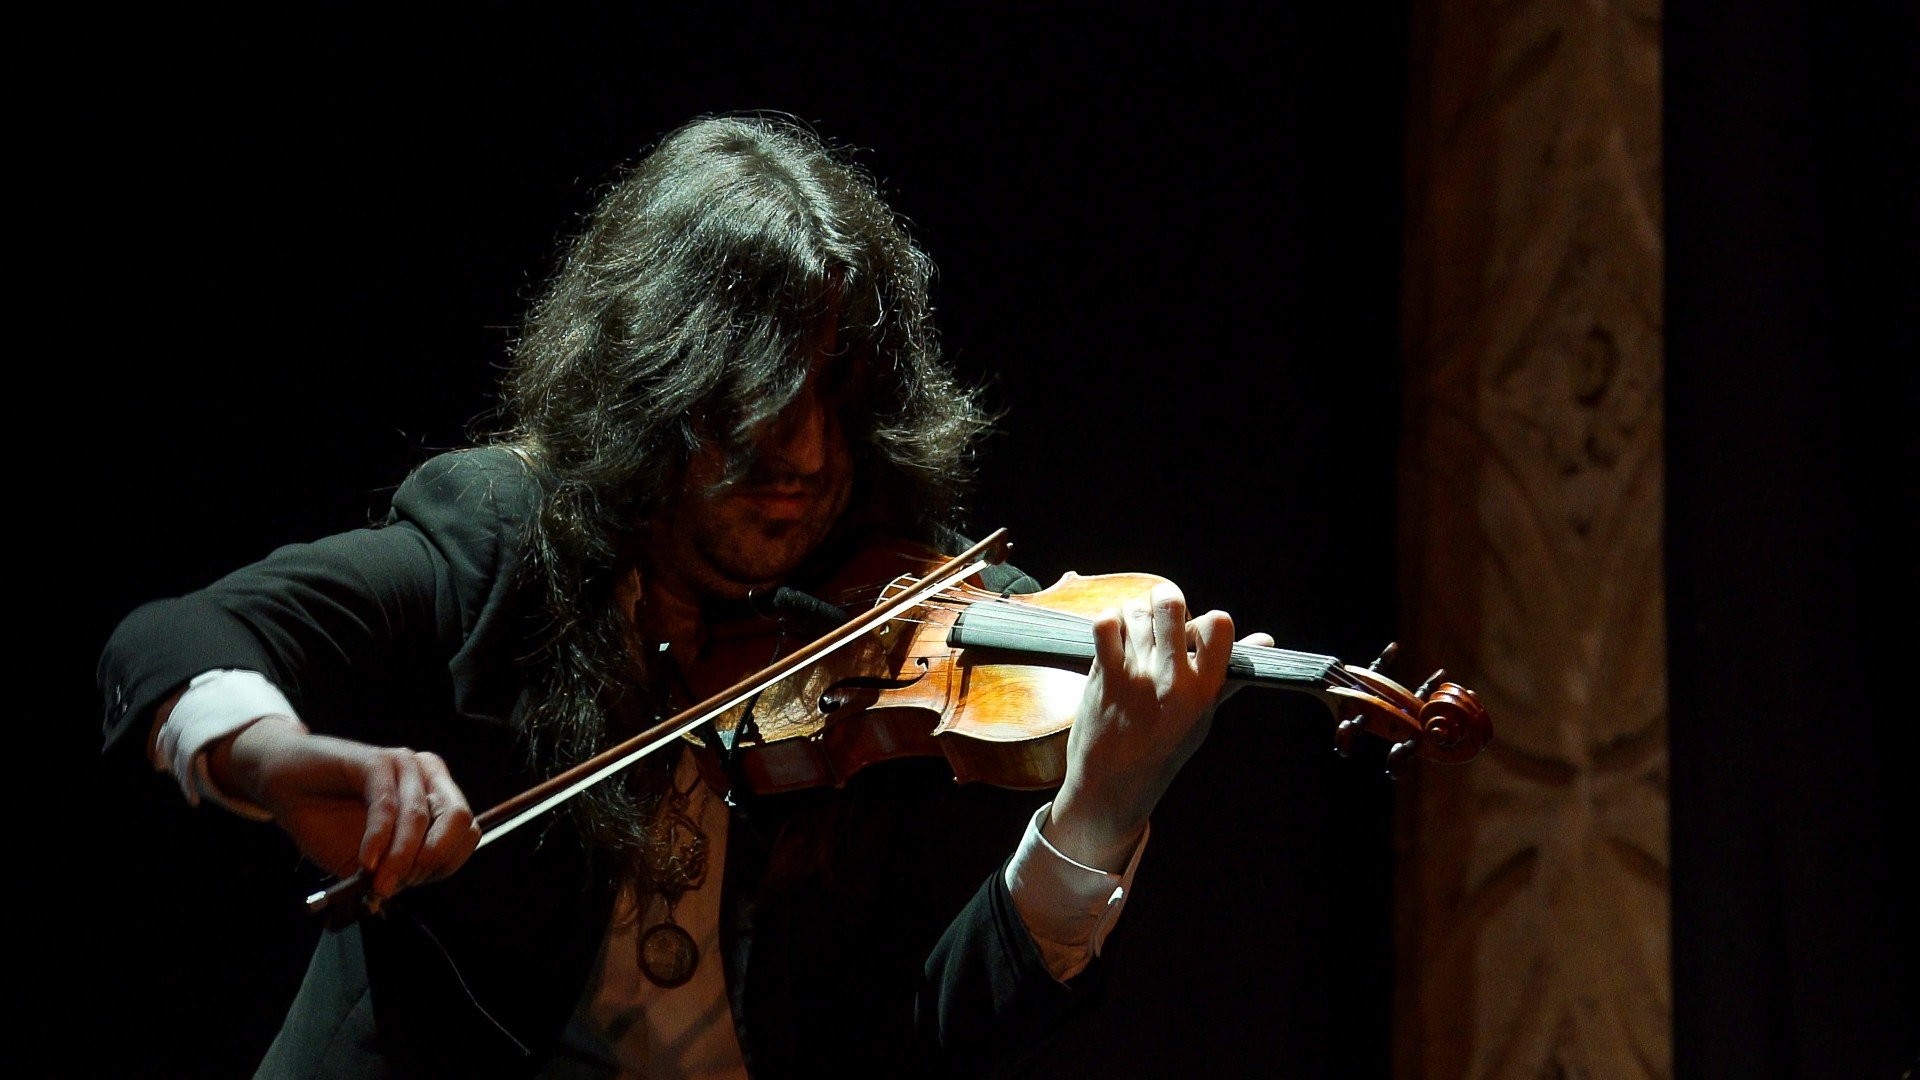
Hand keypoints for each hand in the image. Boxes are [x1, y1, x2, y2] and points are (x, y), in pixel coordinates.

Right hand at [211, 717, 480, 903]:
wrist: (285, 787)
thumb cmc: (328, 821)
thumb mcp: (369, 857)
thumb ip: (392, 869)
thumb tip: (406, 888)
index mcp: (437, 797)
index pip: (468, 833)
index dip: (446, 864)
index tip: (413, 885)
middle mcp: (428, 777)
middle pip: (459, 819)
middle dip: (435, 858)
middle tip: (401, 884)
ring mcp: (403, 765)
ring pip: (420, 816)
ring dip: (401, 858)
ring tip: (379, 883)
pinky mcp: (375, 761)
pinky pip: (387, 805)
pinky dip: (378, 839)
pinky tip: (366, 862)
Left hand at [1046, 580, 1272, 869]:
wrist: (1114, 782)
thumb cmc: (1164, 745)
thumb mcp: (1204, 714)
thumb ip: (1229, 673)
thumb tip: (1265, 639)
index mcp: (1205, 688)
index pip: (1219, 623)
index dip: (1204, 618)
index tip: (1193, 635)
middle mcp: (1173, 679)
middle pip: (1170, 602)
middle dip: (1164, 601)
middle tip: (1159, 619)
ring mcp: (1137, 675)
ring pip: (1136, 610)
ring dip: (1134, 615)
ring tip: (1134, 636)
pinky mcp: (1105, 675)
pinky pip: (1105, 624)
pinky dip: (1108, 624)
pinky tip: (1113, 641)